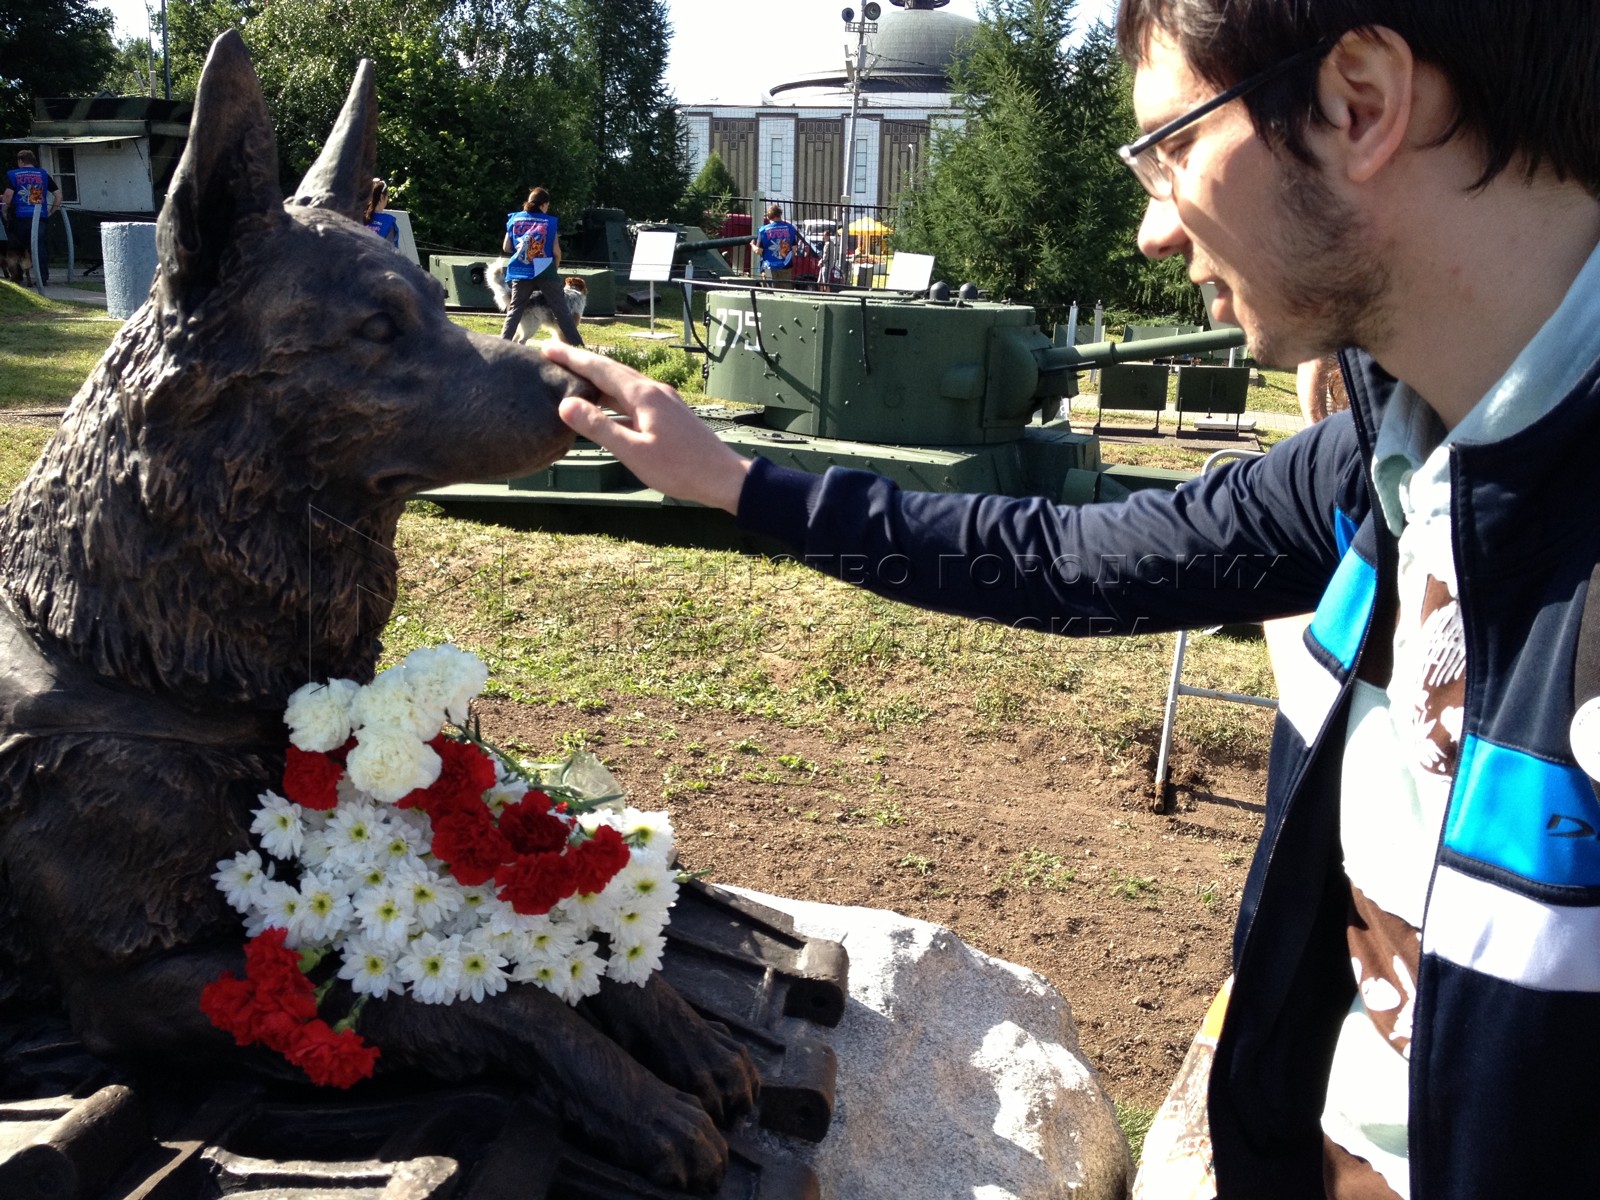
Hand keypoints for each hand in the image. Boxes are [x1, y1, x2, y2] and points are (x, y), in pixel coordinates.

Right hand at [544, 343, 753, 513]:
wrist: (723, 477)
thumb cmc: (680, 469)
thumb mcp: (633, 452)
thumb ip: (600, 428)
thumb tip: (566, 404)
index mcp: (643, 395)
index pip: (600, 369)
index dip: (572, 359)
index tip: (547, 348)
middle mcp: (653, 390)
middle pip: (611, 371)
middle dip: (581, 363)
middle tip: (553, 356)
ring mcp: (663, 401)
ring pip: (622, 384)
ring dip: (597, 381)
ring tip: (572, 379)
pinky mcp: (668, 413)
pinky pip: (633, 399)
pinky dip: (613, 398)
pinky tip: (604, 409)